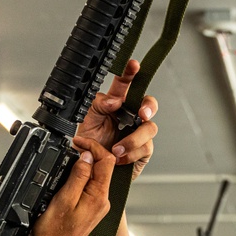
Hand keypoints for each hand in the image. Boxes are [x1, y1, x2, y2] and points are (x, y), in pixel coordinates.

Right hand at [31, 137, 115, 235]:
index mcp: (99, 198)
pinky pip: (90, 186)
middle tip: (71, 147)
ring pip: (96, 176)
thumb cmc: (53, 232)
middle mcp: (102, 202)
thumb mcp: (64, 198)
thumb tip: (87, 156)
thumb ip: (78, 176)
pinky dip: (81, 176)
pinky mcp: (90, 210)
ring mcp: (97, 207)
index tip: (77, 142)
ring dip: (84, 164)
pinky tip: (70, 175)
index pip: (107, 161)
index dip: (92, 147)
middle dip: (89, 153)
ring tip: (69, 158)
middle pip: (104, 167)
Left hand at [75, 60, 157, 180]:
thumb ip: (99, 105)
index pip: (125, 85)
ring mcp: (137, 134)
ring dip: (133, 139)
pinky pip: (145, 149)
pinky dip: (131, 154)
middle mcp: (130, 117)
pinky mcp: (141, 152)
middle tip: (142, 113)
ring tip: (116, 148)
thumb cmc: (87, 143)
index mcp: (117, 105)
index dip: (131, 73)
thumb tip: (115, 101)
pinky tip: (119, 157)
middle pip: (149, 104)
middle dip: (149, 106)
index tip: (133, 64)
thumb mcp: (86, 119)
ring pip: (149, 129)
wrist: (88, 170)